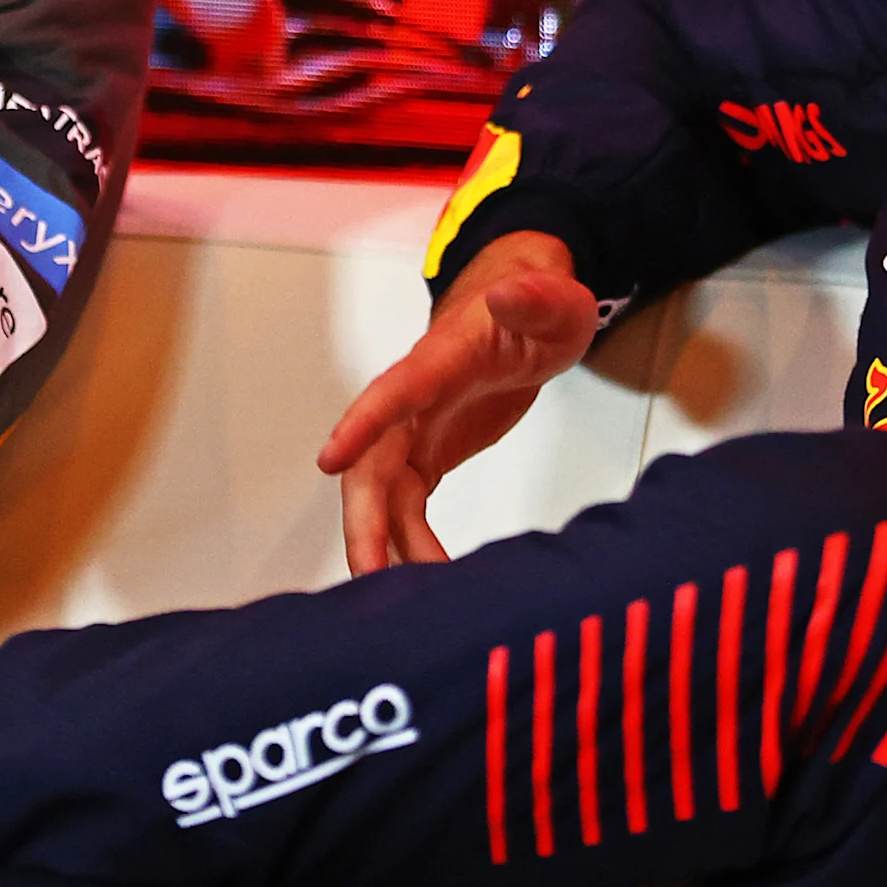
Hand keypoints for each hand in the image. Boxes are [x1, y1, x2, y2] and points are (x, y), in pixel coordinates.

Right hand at [317, 233, 598, 573]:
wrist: (526, 311)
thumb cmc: (539, 307)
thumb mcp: (557, 300)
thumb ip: (540, 298)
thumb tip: (514, 292)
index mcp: (443, 357)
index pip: (397, 388)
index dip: (363, 422)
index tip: (330, 459)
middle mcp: (416, 396)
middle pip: (374, 458)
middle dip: (364, 515)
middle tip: (369, 572)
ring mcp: (416, 426)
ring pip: (382, 490)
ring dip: (385, 540)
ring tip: (407, 594)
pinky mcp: (427, 451)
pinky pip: (404, 504)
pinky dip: (408, 541)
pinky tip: (425, 575)